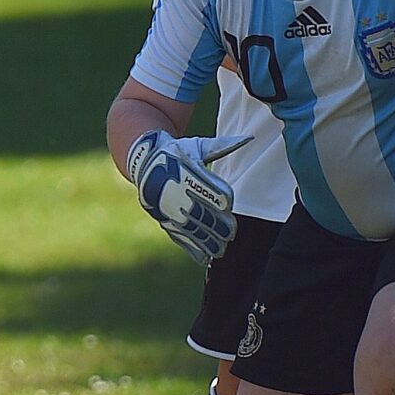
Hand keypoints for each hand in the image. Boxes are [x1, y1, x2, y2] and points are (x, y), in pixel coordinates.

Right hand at [123, 130, 244, 265]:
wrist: (144, 161)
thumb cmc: (177, 152)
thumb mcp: (197, 146)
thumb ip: (223, 146)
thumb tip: (250, 137)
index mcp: (188, 172)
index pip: (211, 192)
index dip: (222, 200)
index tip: (227, 203)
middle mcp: (178, 192)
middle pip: (204, 214)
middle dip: (219, 225)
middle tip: (231, 231)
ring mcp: (169, 208)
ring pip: (192, 229)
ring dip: (208, 241)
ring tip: (222, 248)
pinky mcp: (164, 219)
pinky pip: (179, 237)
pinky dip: (192, 249)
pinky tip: (206, 257)